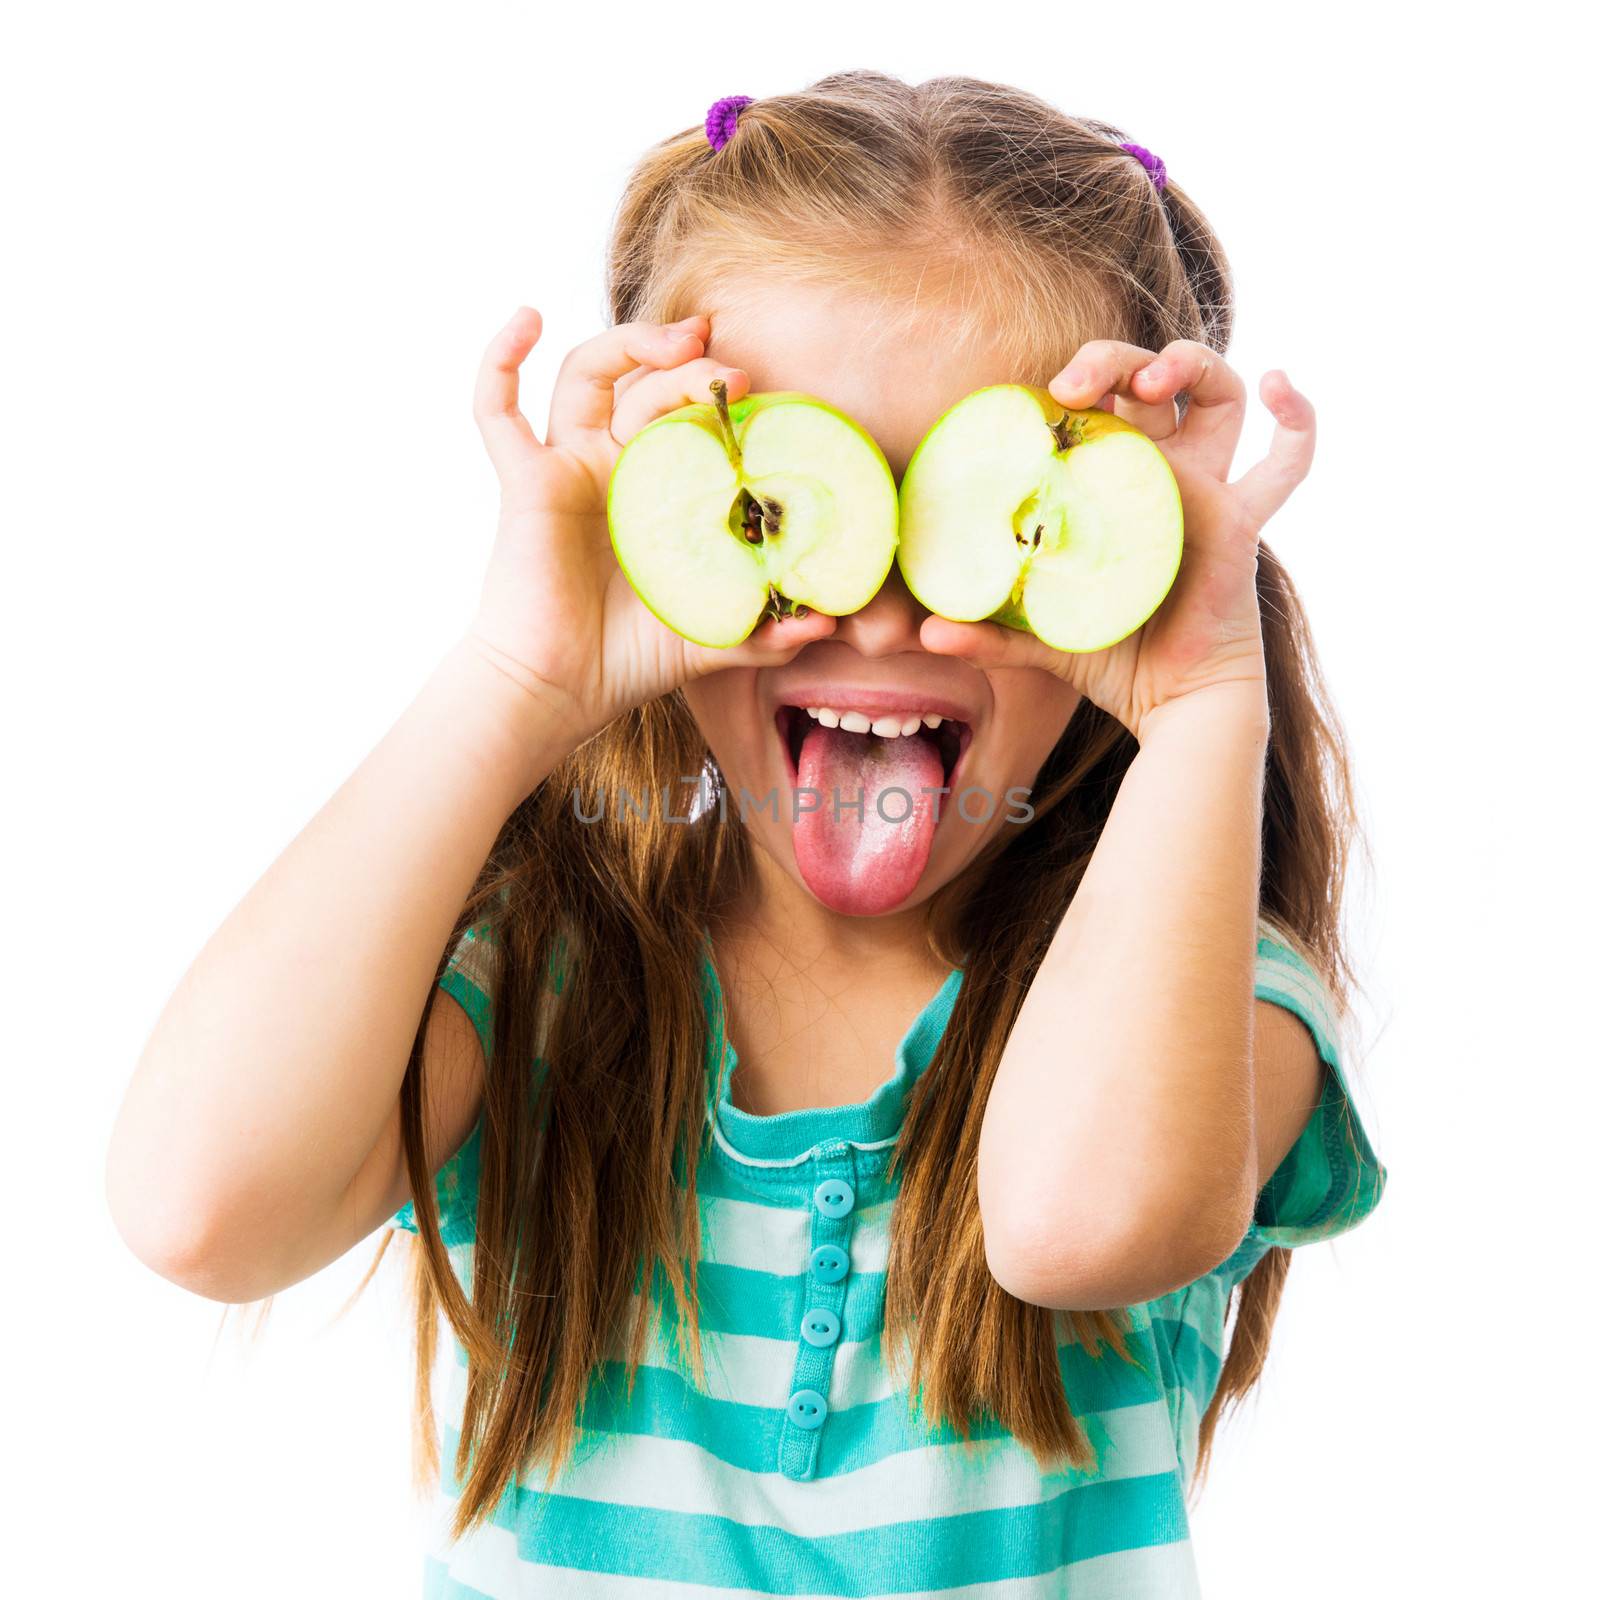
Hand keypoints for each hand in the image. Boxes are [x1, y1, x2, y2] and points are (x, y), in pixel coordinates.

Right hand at [464, 307, 835, 747]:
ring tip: (681, 341)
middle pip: (646, 385)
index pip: (691, 419)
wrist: (559, 691)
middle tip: (733, 376)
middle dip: (690, 367)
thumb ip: (770, 630)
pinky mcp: (525, 480)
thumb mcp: (712, 636)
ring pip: (587, 373)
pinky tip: (527, 318)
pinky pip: (495, 409)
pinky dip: (500, 358)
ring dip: (628, 342)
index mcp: (657, 490)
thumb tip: (832, 622)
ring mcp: (565, 467)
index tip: (765, 391)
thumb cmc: (627, 661)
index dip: (722, 395)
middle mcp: (610, 467)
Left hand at [920, 338, 1313, 742]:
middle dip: (1114, 359)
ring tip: (1151, 378)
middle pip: (1150, 381)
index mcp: (1110, 482)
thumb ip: (986, 634)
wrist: (1171, 702)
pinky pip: (1289, 461)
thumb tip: (922, 634)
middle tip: (1073, 384)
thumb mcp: (1037, 637)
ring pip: (1217, 394)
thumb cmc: (1109, 658)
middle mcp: (1160, 472)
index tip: (1032, 397)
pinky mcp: (1242, 517)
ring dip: (1189, 362)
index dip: (1070, 384)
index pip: (1094, 405)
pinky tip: (1278, 379)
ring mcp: (1207, 487)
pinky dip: (1297, 416)